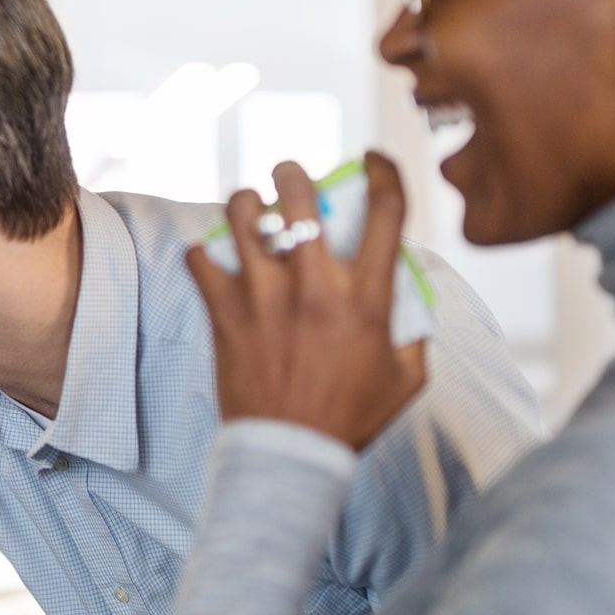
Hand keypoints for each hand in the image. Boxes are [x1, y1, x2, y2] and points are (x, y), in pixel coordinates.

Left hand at [185, 155, 426, 450]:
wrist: (290, 455)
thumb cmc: (351, 417)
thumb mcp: (407, 376)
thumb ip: (414, 329)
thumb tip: (410, 293)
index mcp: (367, 298)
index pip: (387, 210)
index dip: (383, 171)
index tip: (373, 160)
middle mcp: (315, 287)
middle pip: (299, 197)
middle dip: (292, 173)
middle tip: (288, 176)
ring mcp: (265, 297)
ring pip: (242, 216)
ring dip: (244, 203)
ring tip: (247, 209)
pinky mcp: (225, 314)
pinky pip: (200, 259)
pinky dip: (204, 252)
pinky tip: (214, 258)